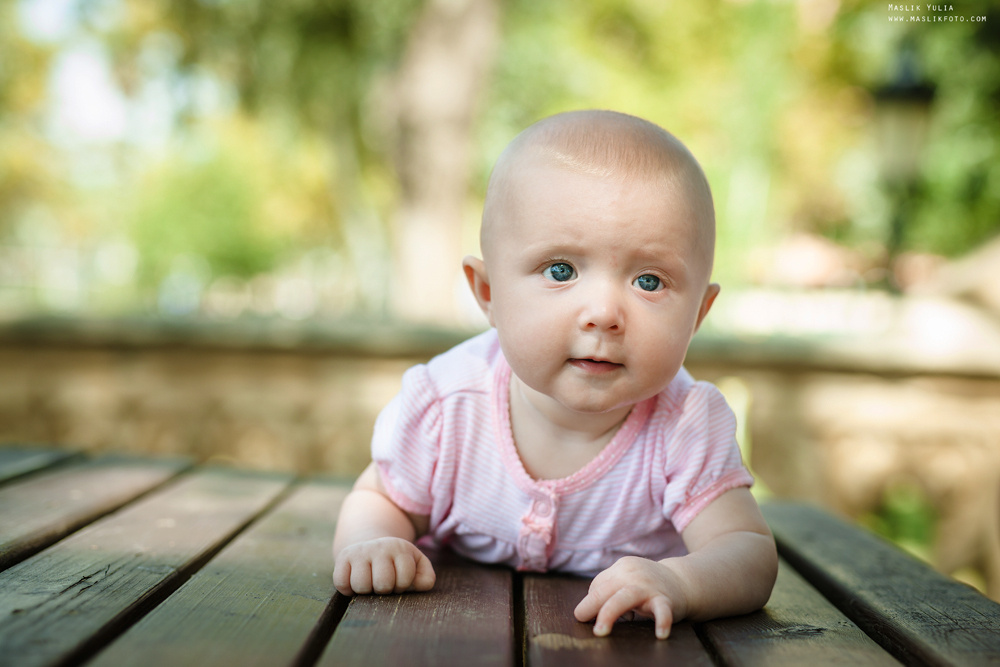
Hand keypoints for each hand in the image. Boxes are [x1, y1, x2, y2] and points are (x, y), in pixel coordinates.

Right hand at [333, 537, 435, 595]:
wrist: (371, 546)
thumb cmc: (397, 563)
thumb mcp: (416, 565)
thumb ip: (425, 576)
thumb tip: (421, 584)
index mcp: (400, 548)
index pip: (404, 578)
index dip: (402, 585)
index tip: (399, 580)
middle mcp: (379, 546)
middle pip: (382, 584)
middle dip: (385, 589)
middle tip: (384, 583)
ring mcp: (359, 551)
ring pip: (361, 585)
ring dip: (366, 591)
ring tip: (370, 582)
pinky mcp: (342, 557)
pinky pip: (341, 583)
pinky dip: (347, 589)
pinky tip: (354, 582)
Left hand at [573, 556, 688, 639]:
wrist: (682, 581)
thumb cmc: (646, 585)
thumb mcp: (626, 581)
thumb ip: (609, 592)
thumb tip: (587, 612)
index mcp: (620, 568)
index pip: (598, 585)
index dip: (593, 602)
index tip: (596, 614)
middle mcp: (632, 574)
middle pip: (605, 589)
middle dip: (590, 605)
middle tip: (581, 620)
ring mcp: (649, 586)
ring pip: (625, 597)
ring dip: (609, 614)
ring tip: (600, 631)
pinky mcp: (666, 599)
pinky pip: (663, 611)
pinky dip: (662, 622)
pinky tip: (660, 635)